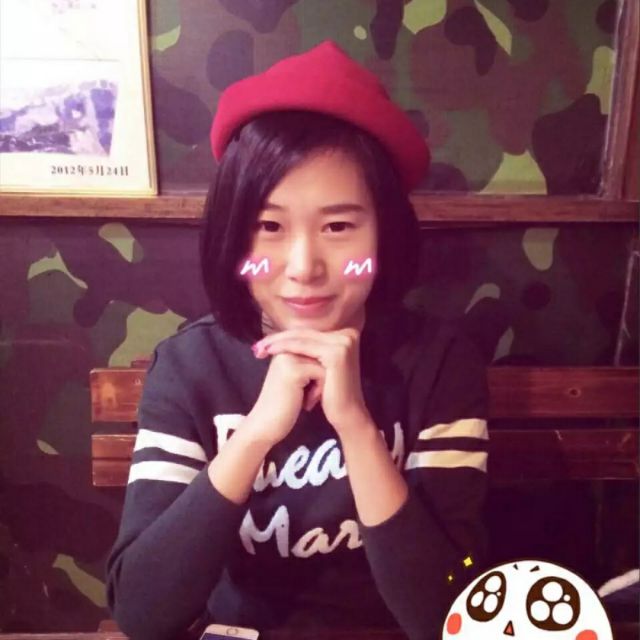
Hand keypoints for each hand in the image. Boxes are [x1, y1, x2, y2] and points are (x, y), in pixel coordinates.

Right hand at [248, 347, 325, 445]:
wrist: (266, 425)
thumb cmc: (285, 405)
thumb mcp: (298, 379)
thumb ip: (310, 362)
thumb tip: (333, 354)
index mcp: (284, 348)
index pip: (316, 351)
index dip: (318, 372)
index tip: (306, 390)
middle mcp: (284, 349)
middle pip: (322, 355)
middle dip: (321, 376)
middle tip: (310, 396)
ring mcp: (288, 358)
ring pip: (324, 363)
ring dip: (321, 384)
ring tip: (308, 399)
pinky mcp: (293, 371)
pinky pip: (322, 373)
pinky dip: (319, 390)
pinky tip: (307, 404)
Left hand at [254, 327, 369, 433]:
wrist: (347, 415)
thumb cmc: (331, 394)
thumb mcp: (320, 367)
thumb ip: (310, 350)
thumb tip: (285, 337)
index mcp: (346, 335)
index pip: (308, 332)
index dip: (285, 337)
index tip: (263, 344)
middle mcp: (348, 334)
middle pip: (305, 333)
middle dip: (278, 339)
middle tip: (257, 346)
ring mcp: (344, 342)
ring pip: (302, 338)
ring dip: (277, 342)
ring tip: (259, 349)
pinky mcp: (337, 352)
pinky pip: (304, 346)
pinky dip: (285, 347)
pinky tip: (270, 352)